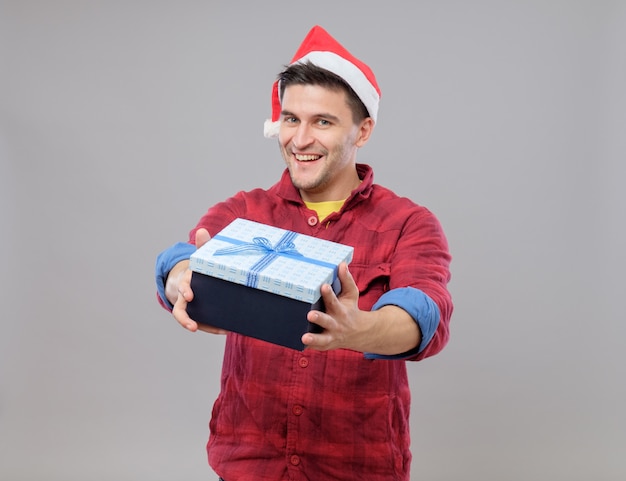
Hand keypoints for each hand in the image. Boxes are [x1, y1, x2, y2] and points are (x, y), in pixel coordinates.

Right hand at [171, 228, 228, 334]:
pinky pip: (205, 323)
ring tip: (209, 332)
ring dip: (195, 326)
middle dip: (184, 317)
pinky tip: (227, 329)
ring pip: (188, 318)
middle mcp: (185, 296)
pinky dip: (214, 328)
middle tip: (192, 325)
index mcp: (187, 281)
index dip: (185, 290)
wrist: (195, 280)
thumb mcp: (202, 257)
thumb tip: (202, 230)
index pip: (183, 285)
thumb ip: (203, 246)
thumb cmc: (200, 269)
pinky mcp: (200, 314)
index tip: (190, 295)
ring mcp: (191, 307)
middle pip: (180, 308)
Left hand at [302, 263, 419, 353]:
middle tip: (310, 314)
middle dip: (319, 318)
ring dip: (314, 338)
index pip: (334, 301)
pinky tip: (299, 345)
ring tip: (304, 337)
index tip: (323, 286)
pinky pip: (317, 347)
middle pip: (327, 321)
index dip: (329, 294)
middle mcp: (336, 324)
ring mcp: (331, 336)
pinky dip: (310, 347)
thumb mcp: (351, 294)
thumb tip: (341, 264)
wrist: (359, 332)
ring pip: (322, 339)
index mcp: (341, 310)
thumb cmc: (350, 308)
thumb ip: (346, 280)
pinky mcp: (325, 345)